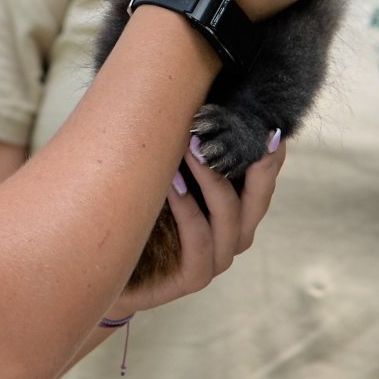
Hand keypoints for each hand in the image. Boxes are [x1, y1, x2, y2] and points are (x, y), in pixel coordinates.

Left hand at [102, 136, 288, 320]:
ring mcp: (217, 257)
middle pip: (259, 196)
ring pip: (229, 216)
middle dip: (255, 161)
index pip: (264, 176)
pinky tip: (171, 183)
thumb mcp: (167, 171)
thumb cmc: (140, 210)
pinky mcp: (195, 276)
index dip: (270, 150)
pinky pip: (199, 241)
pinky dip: (188, 210)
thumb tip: (195, 101)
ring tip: (191, 145)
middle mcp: (234, 233)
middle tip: (239, 126)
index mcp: (237, 208)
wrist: (108, 265)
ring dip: (212, 178)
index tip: (266, 118)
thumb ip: (188, 146)